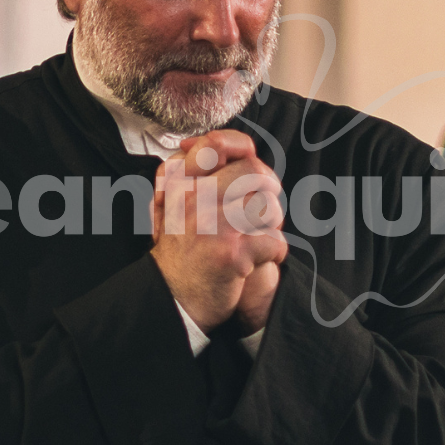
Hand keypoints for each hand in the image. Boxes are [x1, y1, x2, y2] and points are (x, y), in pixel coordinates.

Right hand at [150, 131, 286, 333]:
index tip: (244, 165)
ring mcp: (214, 225)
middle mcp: (195, 199)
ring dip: (272, 224)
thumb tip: (192, 143)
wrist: (172, 300)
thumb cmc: (180, 253)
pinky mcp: (231, 253)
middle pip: (254, 171)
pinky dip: (274, 252)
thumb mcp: (170, 205)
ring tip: (258, 235)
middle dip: (268, 189)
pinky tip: (259, 258)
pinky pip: (274, 241)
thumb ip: (184, 173)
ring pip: (269, 206)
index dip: (240, 148)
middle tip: (261, 207)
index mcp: (180, 184)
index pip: (216, 144)